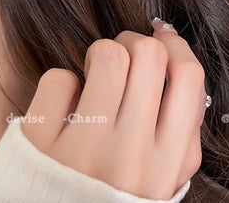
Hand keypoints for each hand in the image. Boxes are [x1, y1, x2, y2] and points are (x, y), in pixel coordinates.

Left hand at [21, 18, 206, 199]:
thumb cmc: (114, 197)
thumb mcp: (163, 180)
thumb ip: (184, 134)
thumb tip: (182, 68)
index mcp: (165, 164)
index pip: (188, 77)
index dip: (176, 45)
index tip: (161, 40)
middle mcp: (129, 156)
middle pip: (149, 54)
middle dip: (134, 42)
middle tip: (122, 56)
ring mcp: (84, 150)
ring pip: (107, 54)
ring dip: (100, 53)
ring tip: (93, 72)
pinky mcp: (40, 143)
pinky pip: (59, 79)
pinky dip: (61, 83)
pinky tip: (63, 105)